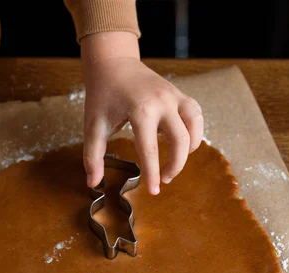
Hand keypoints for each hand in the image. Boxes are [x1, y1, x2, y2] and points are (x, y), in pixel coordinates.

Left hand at [81, 32, 202, 194]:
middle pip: (181, 141)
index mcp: (140, 111)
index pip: (150, 150)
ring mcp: (174, 96)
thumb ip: (93, 155)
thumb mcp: (93, 125)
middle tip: (163, 179)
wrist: (113, 63)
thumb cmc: (102, 95)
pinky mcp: (179, 94)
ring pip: (195, 127)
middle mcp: (162, 102)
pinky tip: (182, 142)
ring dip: (189, 149)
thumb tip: (93, 183)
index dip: (152, 174)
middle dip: (175, 165)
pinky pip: (195, 115)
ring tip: (175, 162)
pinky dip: (194, 131)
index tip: (153, 191)